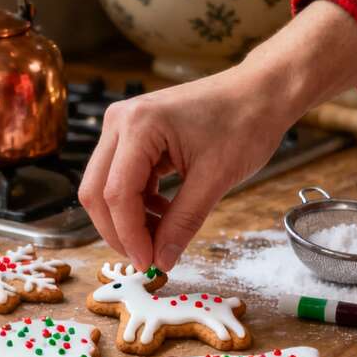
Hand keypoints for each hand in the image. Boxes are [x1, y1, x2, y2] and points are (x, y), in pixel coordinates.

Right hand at [79, 1, 356, 270]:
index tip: (148, 263)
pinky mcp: (132, 135)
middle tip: (147, 258)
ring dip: (127, 219)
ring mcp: (122, 126)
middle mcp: (120, 122)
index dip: (129, 235)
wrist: (260, 92)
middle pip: (97, 191)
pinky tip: (162, 214)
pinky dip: (136, 203)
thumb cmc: (245, 122)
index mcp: (138, 126)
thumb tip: (161, 260)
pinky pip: (120, 177)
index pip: (116, 194)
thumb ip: (183, 222)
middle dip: (118, 231)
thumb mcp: (215, 179)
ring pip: (104, 186)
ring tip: (160, 238)